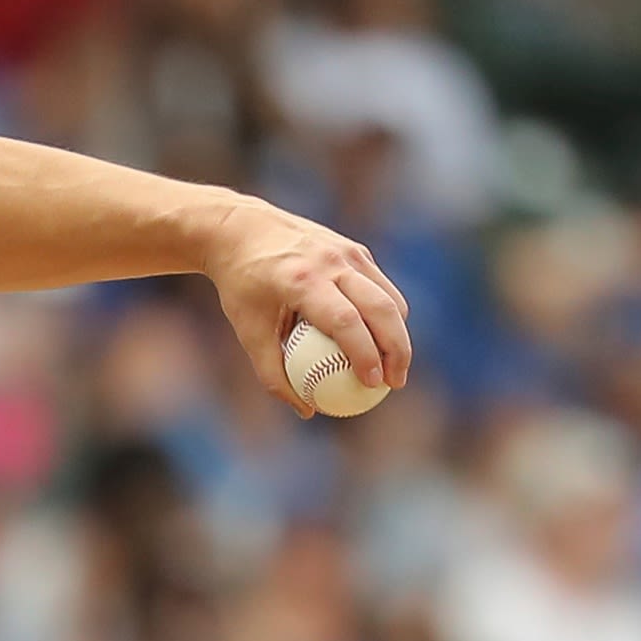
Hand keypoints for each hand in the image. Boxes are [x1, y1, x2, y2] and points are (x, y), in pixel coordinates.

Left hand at [201, 196, 410, 414]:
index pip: (345, 321)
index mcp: (301, 280)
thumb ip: (273, 373)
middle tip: (395, 383)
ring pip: (389, 297)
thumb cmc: (241, 287)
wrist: (241, 229)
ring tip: (395, 368)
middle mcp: (330, 261)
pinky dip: (387, 316)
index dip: (364, 355)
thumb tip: (307, 410)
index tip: (372, 385)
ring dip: (399, 334)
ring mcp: (347, 251)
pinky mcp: (355, 249)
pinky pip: (381, 287)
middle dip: (397, 349)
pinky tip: (383, 342)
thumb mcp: (248, 332)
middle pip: (380, 308)